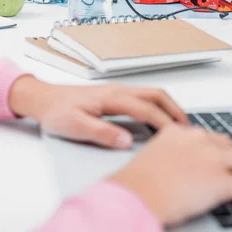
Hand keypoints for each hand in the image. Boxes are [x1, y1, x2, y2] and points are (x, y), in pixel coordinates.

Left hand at [8, 76, 186, 148]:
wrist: (43, 99)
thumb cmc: (56, 113)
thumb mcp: (75, 127)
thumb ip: (102, 133)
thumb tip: (127, 141)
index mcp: (112, 98)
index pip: (146, 109)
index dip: (164, 123)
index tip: (177, 136)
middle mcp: (118, 90)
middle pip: (156, 95)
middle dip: (174, 110)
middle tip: (188, 128)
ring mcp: (118, 90)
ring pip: (151, 93)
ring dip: (168, 106)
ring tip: (179, 124)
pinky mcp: (115, 95)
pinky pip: (143, 96)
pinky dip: (158, 105)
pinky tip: (158, 118)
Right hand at [112, 124, 231, 225]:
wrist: (135, 197)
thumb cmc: (136, 183)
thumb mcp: (152, 154)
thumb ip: (170, 151)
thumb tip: (180, 163)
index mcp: (180, 132)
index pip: (208, 136)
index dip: (220, 147)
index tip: (224, 153)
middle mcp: (199, 141)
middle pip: (228, 145)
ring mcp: (212, 160)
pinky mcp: (221, 182)